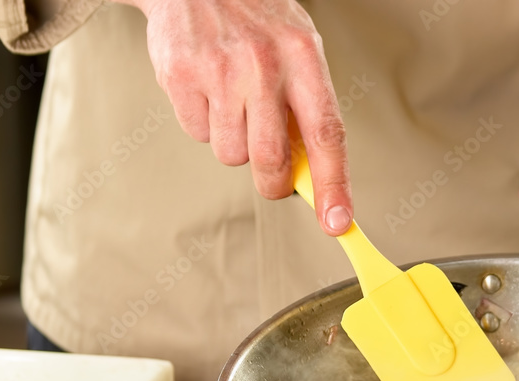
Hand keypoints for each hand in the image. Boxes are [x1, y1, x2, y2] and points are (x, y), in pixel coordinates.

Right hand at [116, 0, 352, 234]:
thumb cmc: (254, 18)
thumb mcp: (296, 48)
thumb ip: (307, 107)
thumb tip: (311, 175)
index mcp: (303, 56)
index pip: (327, 134)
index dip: (334, 185)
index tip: (337, 222)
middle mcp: (264, 63)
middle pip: (270, 160)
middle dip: (272, 182)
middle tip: (270, 175)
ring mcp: (219, 70)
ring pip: (231, 154)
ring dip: (233, 141)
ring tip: (232, 99)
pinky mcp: (181, 76)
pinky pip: (198, 133)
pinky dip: (203, 122)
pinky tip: (206, 88)